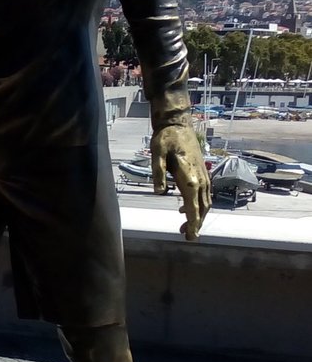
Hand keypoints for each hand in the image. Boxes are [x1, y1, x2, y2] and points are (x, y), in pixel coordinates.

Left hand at [150, 124, 210, 240]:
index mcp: (190, 177)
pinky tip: (184, 208)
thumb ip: (158, 173)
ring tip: (185, 228)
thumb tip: (159, 193)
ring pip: (205, 202)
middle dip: (196, 223)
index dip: (193, 222)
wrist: (178, 124)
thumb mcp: (157, 154)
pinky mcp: (202, 173)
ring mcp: (204, 176)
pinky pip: (204, 194)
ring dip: (197, 215)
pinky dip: (198, 205)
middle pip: (202, 208)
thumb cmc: (165, 138)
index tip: (191, 236)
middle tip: (187, 237)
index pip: (193, 206)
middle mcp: (201, 179)